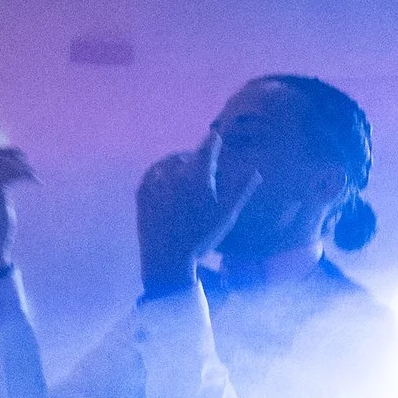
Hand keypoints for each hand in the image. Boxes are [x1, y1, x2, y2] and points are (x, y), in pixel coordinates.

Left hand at [136, 132, 258, 298]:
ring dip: (179, 163)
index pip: (207, 147)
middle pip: (189, 156)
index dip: (213, 141)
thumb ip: (241, 189)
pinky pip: (153, 173)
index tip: (215, 138)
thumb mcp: (226, 214)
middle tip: (204, 170)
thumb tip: (256, 170)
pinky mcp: (142, 192)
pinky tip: (167, 178)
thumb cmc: (201, 238)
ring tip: (186, 172)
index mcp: (197, 176)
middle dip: (197, 159)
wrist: (167, 260)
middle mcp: (174, 174)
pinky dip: (161, 172)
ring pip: (169, 162)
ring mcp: (155, 183)